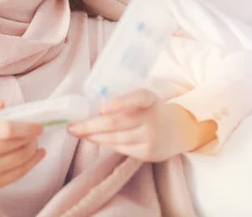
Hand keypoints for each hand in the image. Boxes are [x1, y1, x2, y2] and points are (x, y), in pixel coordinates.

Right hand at [0, 96, 45, 191]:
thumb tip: (2, 104)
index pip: (8, 129)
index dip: (27, 127)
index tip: (38, 125)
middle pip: (18, 144)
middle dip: (32, 136)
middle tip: (36, 132)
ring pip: (22, 158)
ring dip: (34, 148)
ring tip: (34, 141)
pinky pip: (19, 173)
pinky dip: (33, 163)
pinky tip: (39, 154)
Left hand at [67, 89, 216, 161]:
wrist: (180, 129)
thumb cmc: (152, 109)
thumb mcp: (144, 99)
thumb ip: (124, 101)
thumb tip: (90, 109)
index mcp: (150, 99)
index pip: (137, 98)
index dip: (120, 102)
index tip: (101, 107)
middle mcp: (152, 119)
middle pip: (117, 123)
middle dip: (89, 126)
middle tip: (71, 127)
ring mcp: (151, 138)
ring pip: (115, 138)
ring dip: (92, 136)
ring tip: (77, 132)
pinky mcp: (148, 153)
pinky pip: (120, 148)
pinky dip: (103, 143)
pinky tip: (93, 139)